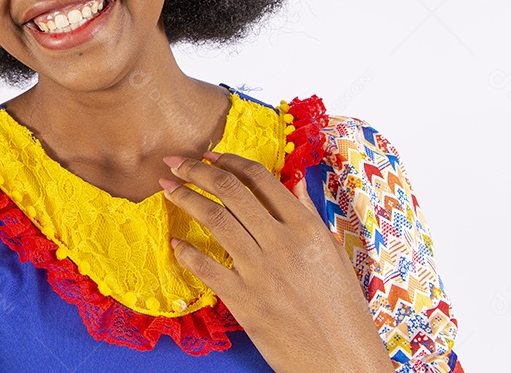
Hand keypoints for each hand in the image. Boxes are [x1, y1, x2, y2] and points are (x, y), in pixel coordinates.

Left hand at [159, 152, 393, 372]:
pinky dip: (186, 251)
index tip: (208, 156)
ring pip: (214, 220)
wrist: (343, 359)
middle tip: (175, 163)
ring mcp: (261, 271)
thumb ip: (310, 213)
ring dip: (185, 199)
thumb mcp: (334, 253)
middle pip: (229, 191)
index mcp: (306, 227)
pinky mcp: (245, 301)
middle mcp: (282, 243)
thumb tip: (296, 180)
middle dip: (196, 171)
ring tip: (167, 189)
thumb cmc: (342, 307)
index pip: (259, 178)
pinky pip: (206, 267)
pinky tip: (175, 243)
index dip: (228, 161)